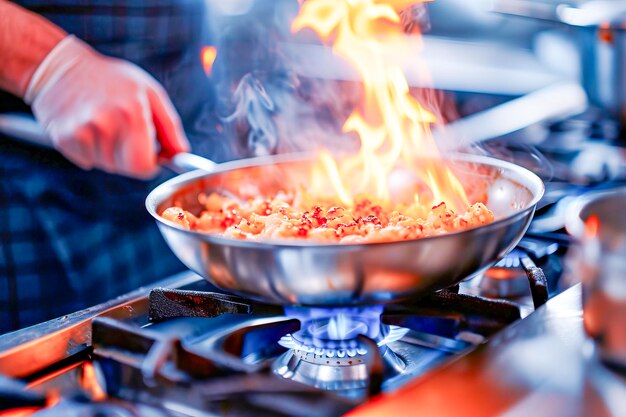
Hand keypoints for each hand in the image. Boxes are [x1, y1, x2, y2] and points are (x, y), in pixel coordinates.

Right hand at [24, 35, 189, 177]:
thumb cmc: (111, 79)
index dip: (150, 163)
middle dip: (131, 158)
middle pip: (127, 169)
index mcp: (132, 112)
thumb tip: (181, 154)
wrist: (59, 68)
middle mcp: (105, 123)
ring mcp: (82, 132)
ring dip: (110, 153)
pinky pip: (87, 161)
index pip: (144, 166)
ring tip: (104, 125)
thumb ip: (170, 126)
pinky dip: (90, 151)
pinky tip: (87, 127)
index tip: (149, 153)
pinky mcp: (64, 139)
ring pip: (108, 166)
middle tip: (125, 133)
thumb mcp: (149, 92)